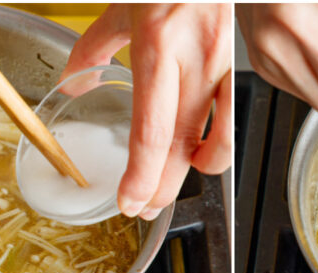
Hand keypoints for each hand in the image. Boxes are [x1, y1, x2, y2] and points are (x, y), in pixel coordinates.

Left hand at [63, 4, 231, 219]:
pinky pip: (233, 118)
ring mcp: (224, 64)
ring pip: (215, 138)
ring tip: (168, 187)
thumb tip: (76, 81)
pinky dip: (218, 146)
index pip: (154, 128)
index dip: (143, 174)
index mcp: (159, 45)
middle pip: (183, 144)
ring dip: (192, 172)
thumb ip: (95, 46)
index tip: (129, 200)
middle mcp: (196, 60)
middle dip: (161, 186)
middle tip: (141, 207)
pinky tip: (202, 157)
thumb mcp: (123, 5)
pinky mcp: (240, 64)